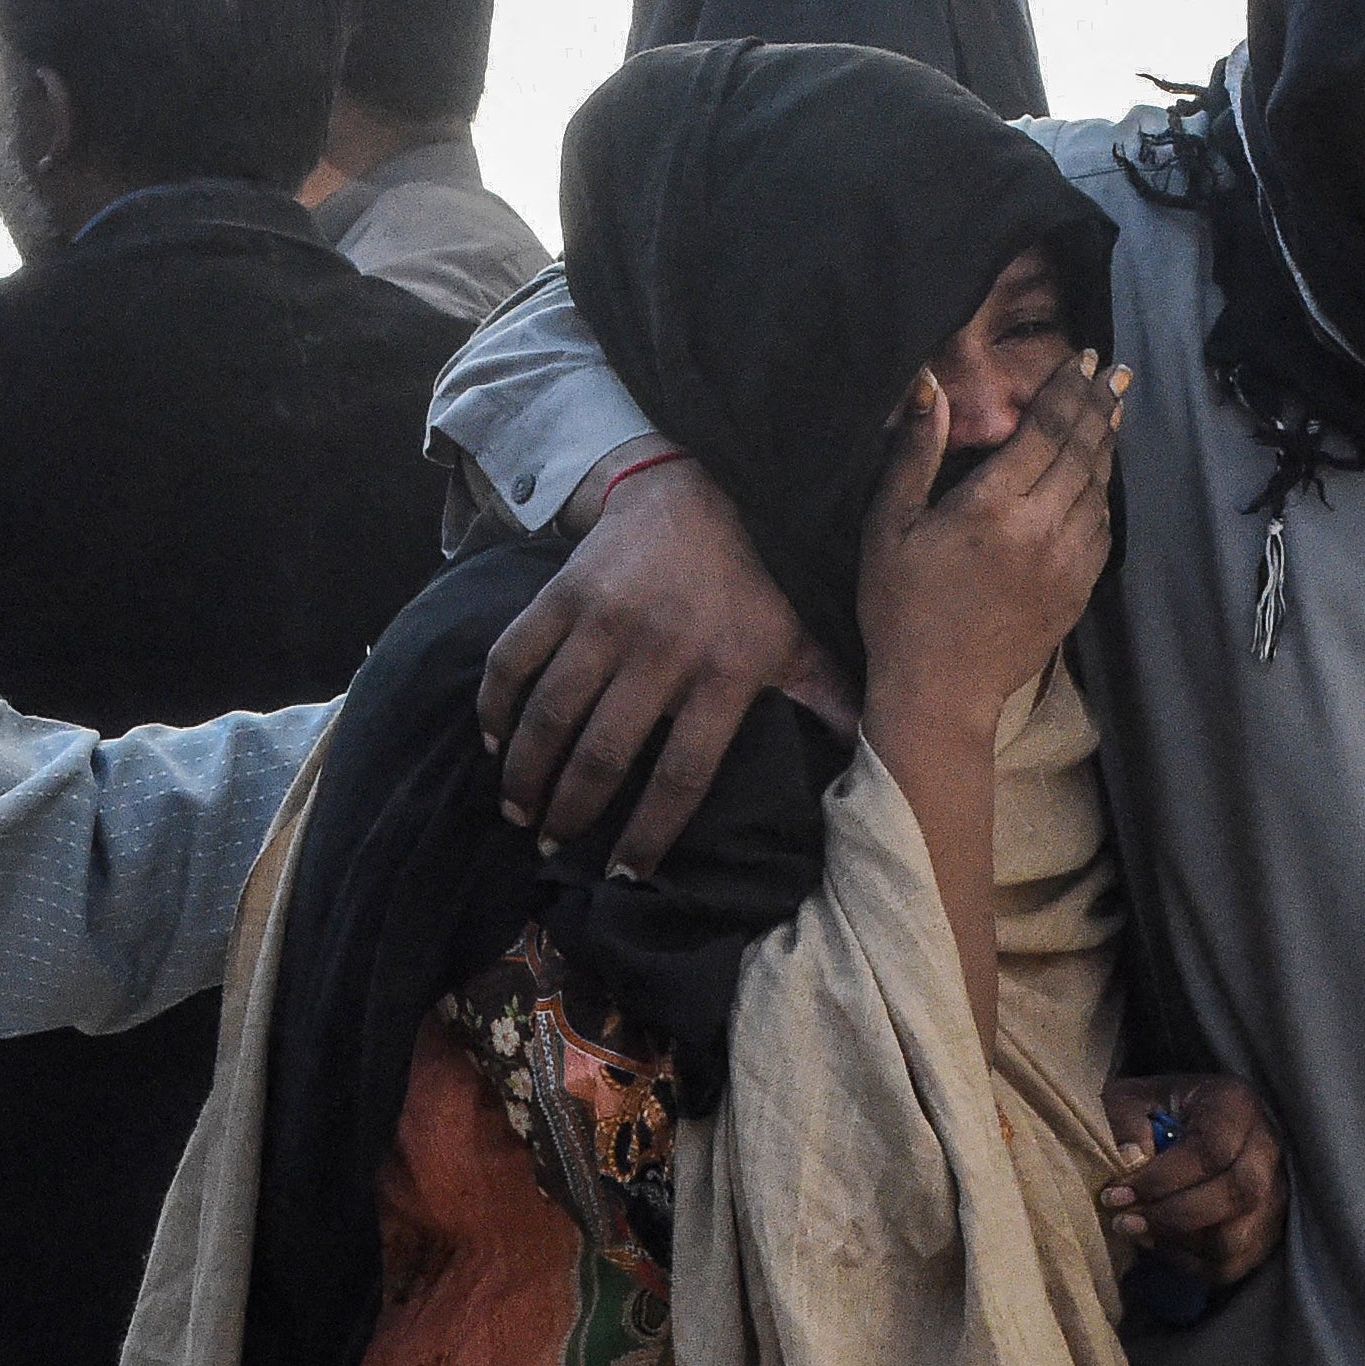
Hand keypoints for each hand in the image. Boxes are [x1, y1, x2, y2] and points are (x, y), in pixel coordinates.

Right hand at [478, 454, 850, 875]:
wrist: (692, 491)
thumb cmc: (751, 582)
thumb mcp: (796, 638)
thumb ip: (826, 700)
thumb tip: (875, 760)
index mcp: (726, 672)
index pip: (682, 776)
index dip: (648, 834)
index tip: (623, 874)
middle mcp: (665, 649)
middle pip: (605, 754)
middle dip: (573, 812)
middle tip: (554, 848)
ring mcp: (608, 619)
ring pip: (553, 714)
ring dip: (526, 773)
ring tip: (518, 812)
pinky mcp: (564, 593)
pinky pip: (514, 657)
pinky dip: (495, 703)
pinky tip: (490, 740)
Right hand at [855, 353, 1121, 732]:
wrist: (939, 693)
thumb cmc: (901, 608)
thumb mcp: (888, 527)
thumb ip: (916, 455)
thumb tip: (932, 388)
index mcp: (994, 505)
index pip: (1045, 429)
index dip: (1066, 390)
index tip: (1083, 360)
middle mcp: (1042, 526)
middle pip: (1081, 451)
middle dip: (1098, 406)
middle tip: (1113, 372)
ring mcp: (1068, 561)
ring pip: (1099, 488)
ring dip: (1108, 444)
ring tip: (1114, 411)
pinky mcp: (1079, 591)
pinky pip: (1103, 528)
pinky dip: (1105, 494)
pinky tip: (1102, 478)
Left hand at [1100, 1074, 1287, 1283]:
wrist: (1194, 1121)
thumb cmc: (1160, 1110)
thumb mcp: (1134, 1099)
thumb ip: (1126, 1120)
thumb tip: (1131, 1160)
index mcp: (1236, 1105)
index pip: (1212, 1151)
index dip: (1162, 1179)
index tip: (1117, 1194)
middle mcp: (1267, 1148)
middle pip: (1237, 1195)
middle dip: (1172, 1215)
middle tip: (1123, 1219)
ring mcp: (1274, 1192)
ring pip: (1237, 1237)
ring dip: (1180, 1243)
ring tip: (1137, 1231)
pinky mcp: (1267, 1228)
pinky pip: (1234, 1262)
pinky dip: (1192, 1262)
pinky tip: (1159, 1243)